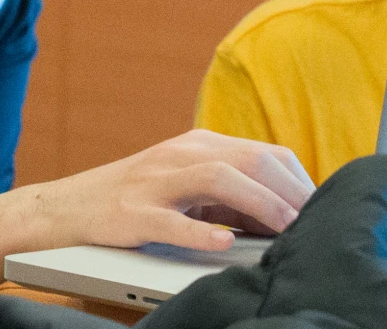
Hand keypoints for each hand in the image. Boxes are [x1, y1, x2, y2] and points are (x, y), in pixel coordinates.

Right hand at [0, 130, 313, 285]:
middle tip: (314, 222)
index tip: (322, 209)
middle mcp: (179, 155)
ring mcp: (154, 182)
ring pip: (216, 178)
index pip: (263, 152)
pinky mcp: (131, 213)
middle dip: (288, 191)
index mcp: (197, 145)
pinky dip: (200, 230)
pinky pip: (170, 220)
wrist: (65, 210)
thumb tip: (286, 215)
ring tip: (285, 228)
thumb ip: (229, 193)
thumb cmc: (134, 202)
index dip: (298, 181)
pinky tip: (223, 241)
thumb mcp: (184, 186)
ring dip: (259, 202)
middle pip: (247, 159)